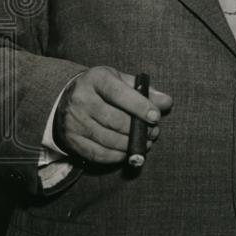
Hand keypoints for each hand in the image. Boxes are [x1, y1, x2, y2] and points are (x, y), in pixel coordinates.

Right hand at [53, 66, 172, 164]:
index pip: (118, 93)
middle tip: (154, 132)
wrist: (68, 98)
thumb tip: (167, 102)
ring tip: (145, 142)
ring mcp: (74, 121)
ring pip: (107, 139)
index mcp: (96, 79)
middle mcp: (81, 99)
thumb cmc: (102, 88)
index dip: (139, 106)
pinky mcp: (71, 140)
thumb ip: (145, 90)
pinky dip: (116, 156)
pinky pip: (97, 153)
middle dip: (137, 129)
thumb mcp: (121, 81)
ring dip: (130, 144)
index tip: (156, 117)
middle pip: (113, 120)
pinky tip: (128, 151)